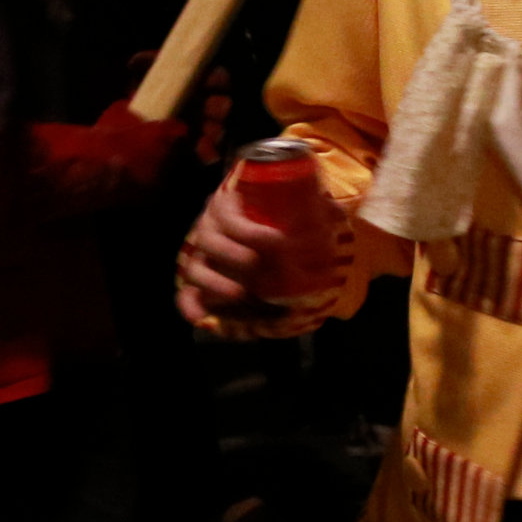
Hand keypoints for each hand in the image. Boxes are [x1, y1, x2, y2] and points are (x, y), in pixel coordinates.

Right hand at [178, 175, 346, 335]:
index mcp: (227, 206)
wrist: (255, 228)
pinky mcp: (199, 281)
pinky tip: (201, 318)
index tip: (276, 240)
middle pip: (207, 238)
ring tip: (238, 293)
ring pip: (194, 267)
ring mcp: (202, 256)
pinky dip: (190, 306)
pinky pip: (186, 294)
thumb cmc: (271, 213)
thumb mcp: (289, 203)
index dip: (249, 229)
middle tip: (254, 263)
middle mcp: (209, 229)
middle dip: (231, 252)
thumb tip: (334, 214)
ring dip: (214, 281)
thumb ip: (310, 206)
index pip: (228, 214)